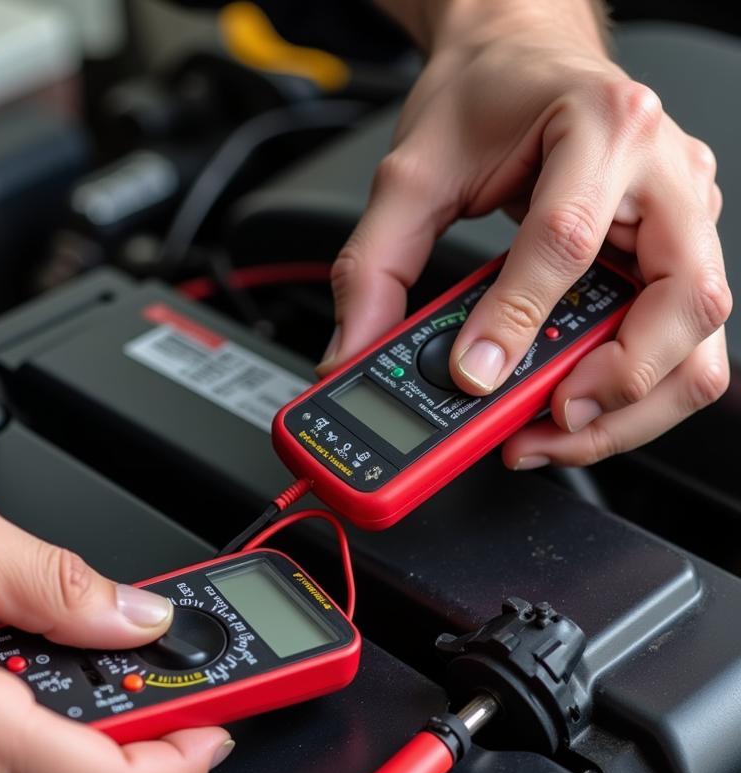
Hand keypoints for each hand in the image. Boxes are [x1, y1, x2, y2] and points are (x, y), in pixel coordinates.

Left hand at [325, 0, 730, 466]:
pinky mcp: (678, 258)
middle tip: (539, 422)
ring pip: (698, 345)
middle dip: (612, 389)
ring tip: (550, 429)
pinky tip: (571, 404)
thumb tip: (353, 352)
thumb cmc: (486, 100)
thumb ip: (374, 266)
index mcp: (601, 128)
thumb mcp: (412, 173)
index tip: (471, 375)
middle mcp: (665, 175)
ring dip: (629, 408)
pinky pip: (678, 348)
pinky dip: (630, 394)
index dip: (515, 323)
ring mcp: (685, 220)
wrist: (523, 63)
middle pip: (683, 307)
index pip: (567, 242)